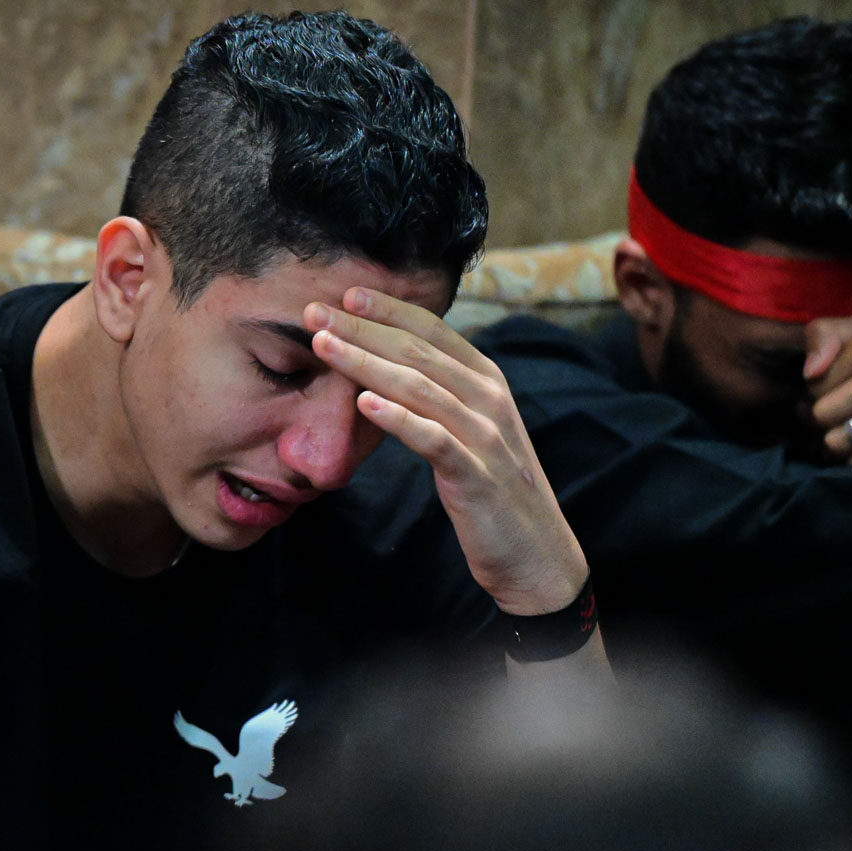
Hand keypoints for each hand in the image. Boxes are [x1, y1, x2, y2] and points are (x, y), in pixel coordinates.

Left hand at [305, 287, 586, 615]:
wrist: (536, 554)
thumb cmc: (493, 492)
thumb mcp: (470, 432)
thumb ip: (440, 397)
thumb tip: (389, 370)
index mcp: (487, 381)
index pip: (433, 331)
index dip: (390, 310)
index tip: (346, 294)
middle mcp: (489, 399)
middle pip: (418, 352)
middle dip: (364, 328)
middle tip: (316, 312)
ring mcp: (485, 435)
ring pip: (419, 387)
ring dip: (367, 362)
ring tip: (325, 346)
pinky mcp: (477, 475)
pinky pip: (433, 439)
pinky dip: (399, 418)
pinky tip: (363, 403)